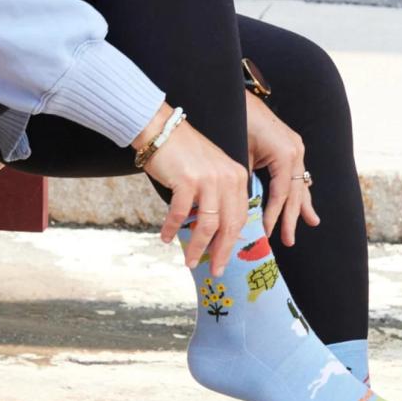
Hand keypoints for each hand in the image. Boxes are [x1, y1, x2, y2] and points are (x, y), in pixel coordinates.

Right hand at [134, 104, 248, 275]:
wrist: (161, 130)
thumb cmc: (183, 154)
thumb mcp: (211, 172)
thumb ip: (218, 196)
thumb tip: (215, 232)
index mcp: (237, 177)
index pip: (240, 217)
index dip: (232, 242)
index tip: (225, 259)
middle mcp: (228, 178)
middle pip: (229, 225)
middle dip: (221, 252)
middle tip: (215, 270)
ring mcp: (209, 179)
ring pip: (208, 224)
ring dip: (197, 247)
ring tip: (189, 261)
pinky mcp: (188, 180)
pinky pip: (181, 213)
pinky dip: (172, 228)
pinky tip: (165, 237)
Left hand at [246, 92, 319, 245]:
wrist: (238, 95)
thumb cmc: (237, 122)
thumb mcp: (240, 153)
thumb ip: (247, 179)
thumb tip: (243, 208)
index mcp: (285, 154)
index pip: (281, 194)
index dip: (273, 215)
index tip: (264, 233)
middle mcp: (295, 151)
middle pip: (295, 192)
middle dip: (292, 217)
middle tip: (289, 241)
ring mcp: (296, 148)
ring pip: (300, 183)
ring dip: (303, 205)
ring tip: (312, 223)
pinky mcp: (291, 146)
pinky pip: (297, 173)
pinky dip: (300, 189)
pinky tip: (306, 201)